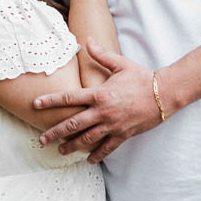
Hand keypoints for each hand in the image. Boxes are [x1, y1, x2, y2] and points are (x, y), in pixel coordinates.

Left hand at [34, 40, 164, 161]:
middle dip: (55, 132)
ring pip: (86, 139)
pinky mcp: (123, 134)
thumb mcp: (121, 64)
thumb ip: (102, 55)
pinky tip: (88, 159)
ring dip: (71, 146)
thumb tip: (88, 40)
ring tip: (60, 151)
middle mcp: (102, 112)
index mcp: (99, 94)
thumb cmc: (142, 77)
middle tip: (42, 139)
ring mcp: (112, 125)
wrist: (164, 94)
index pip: (69, 98)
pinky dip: (97, 155)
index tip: (36, 104)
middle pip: (72, 124)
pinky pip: (107, 147)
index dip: (51, 101)